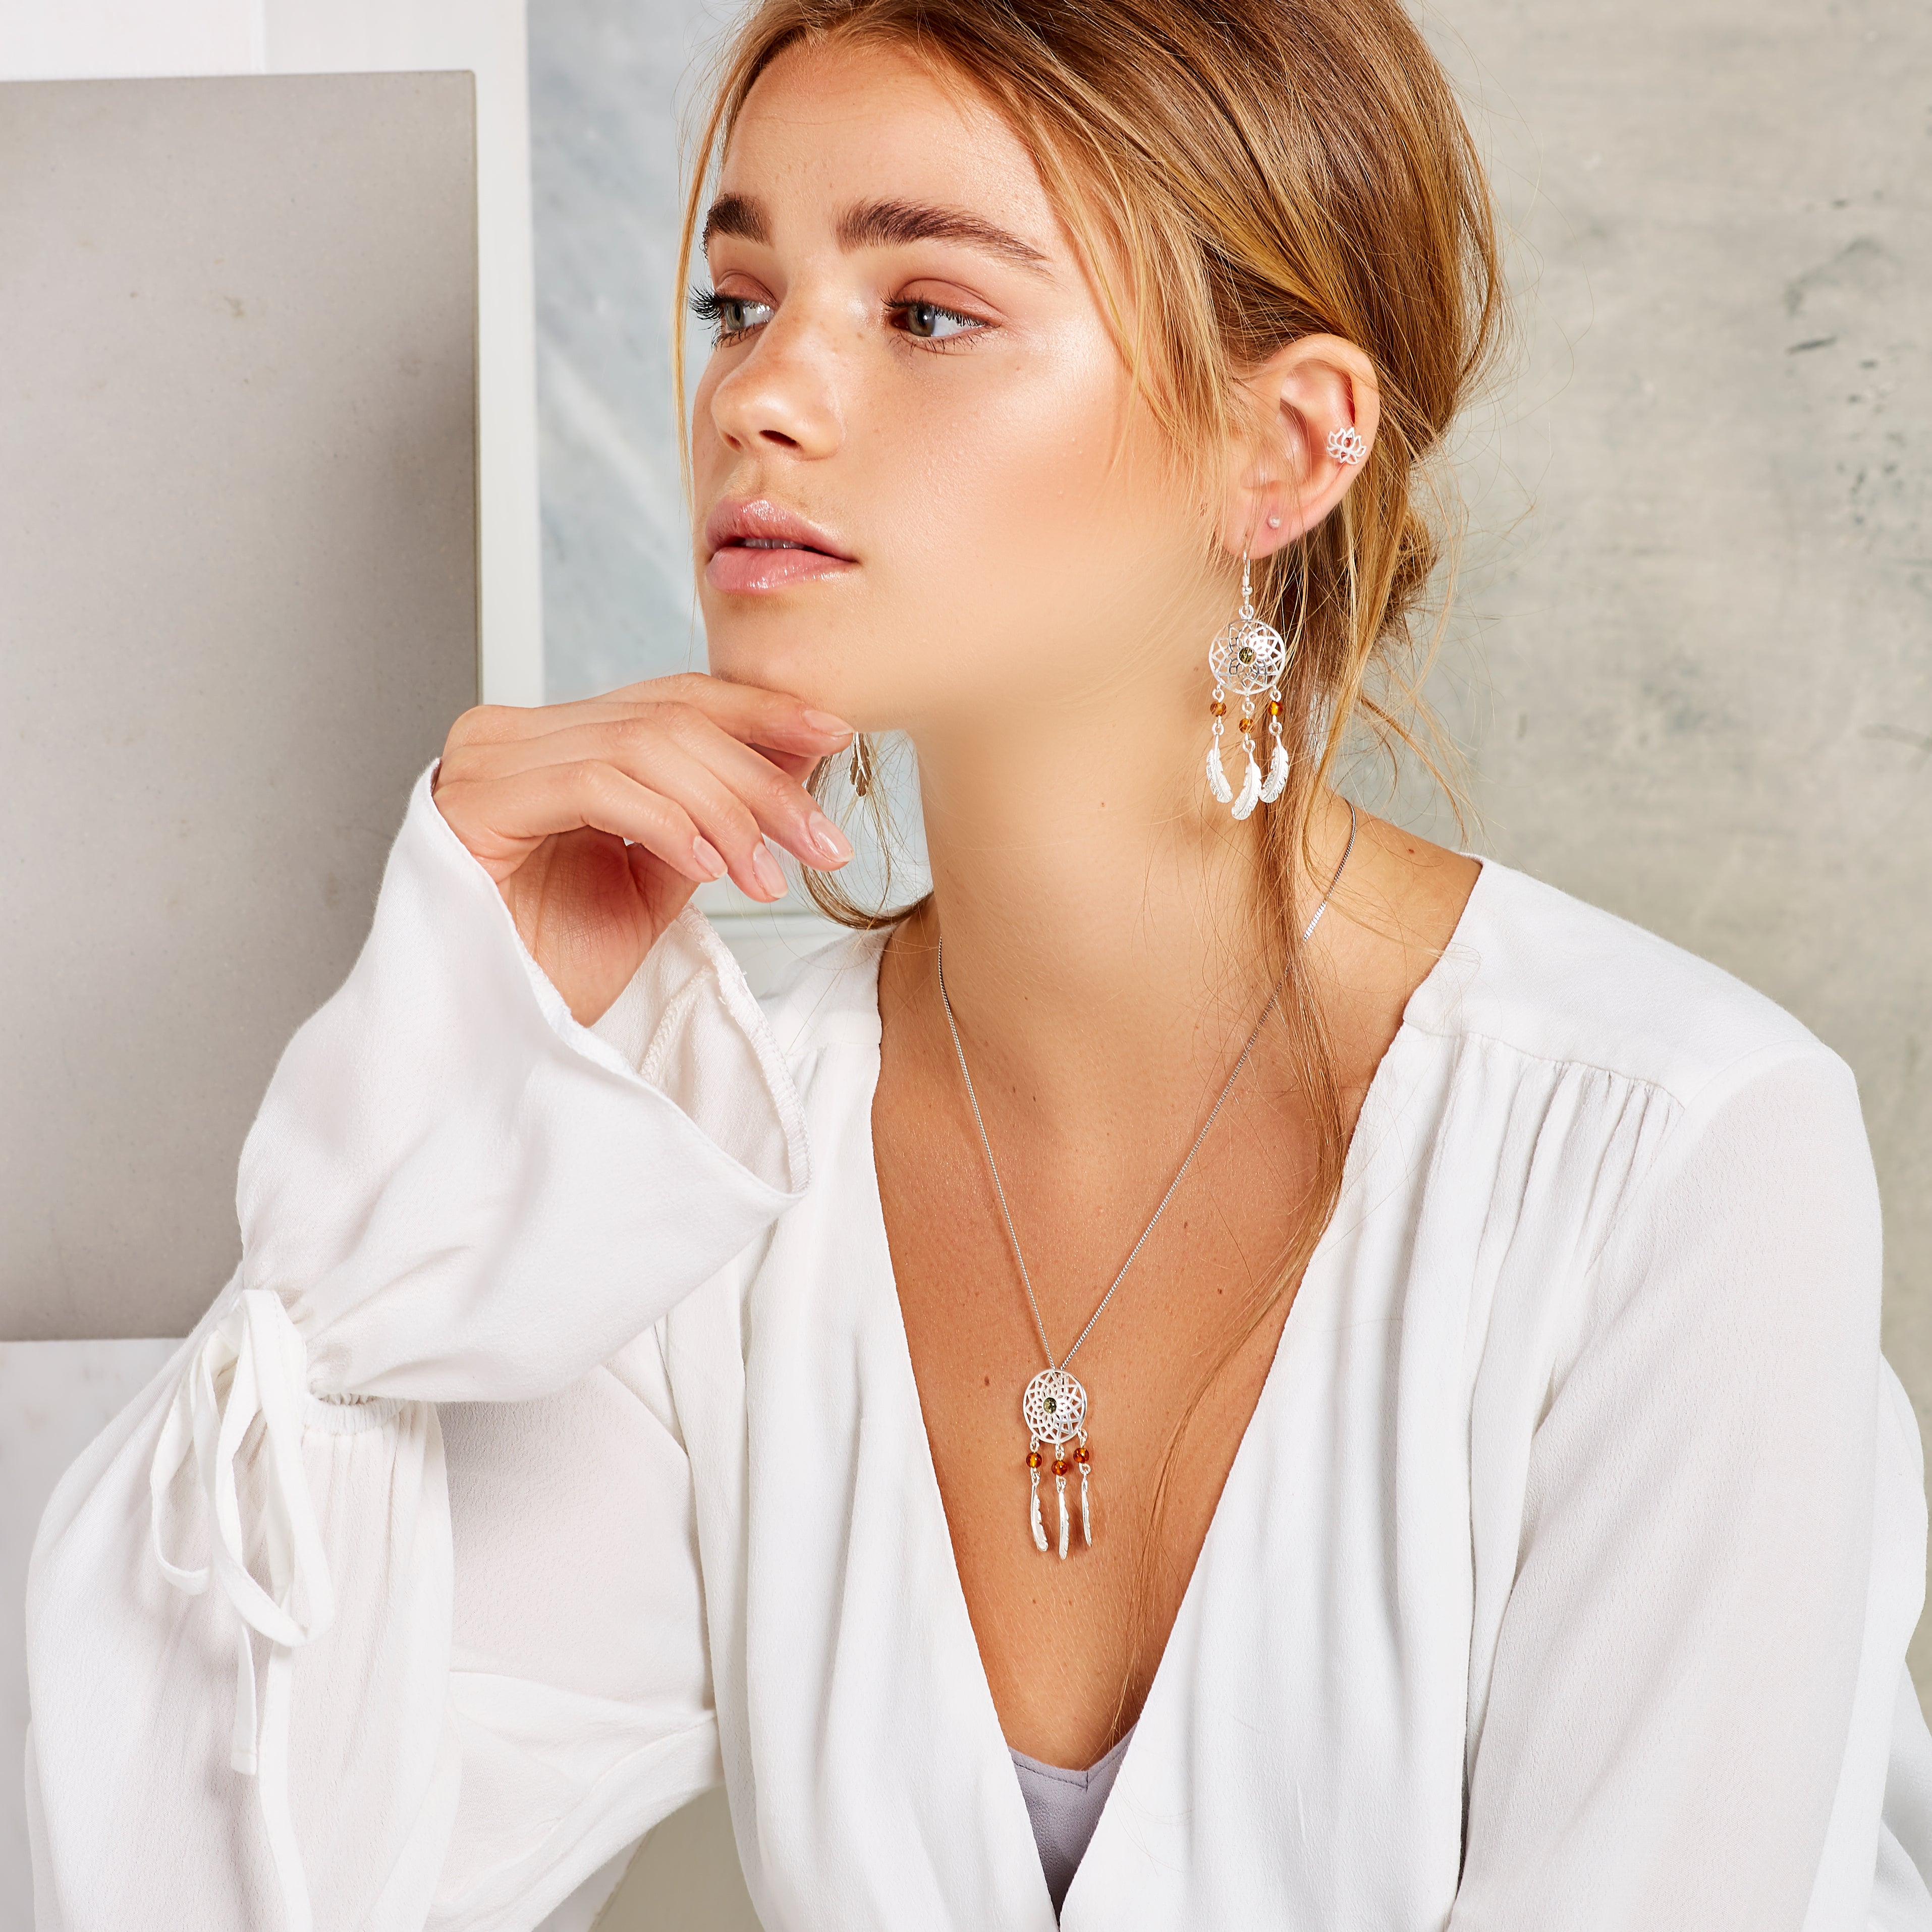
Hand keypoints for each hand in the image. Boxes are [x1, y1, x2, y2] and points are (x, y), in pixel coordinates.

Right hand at [431, 674, 855, 1025]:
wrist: (495, 1044)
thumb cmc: (558, 967)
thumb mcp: (662, 877)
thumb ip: (713, 811)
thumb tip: (796, 752)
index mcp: (554, 740)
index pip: (671, 698)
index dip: (758, 712)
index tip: (834, 738)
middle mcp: (512, 734)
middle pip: (666, 717)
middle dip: (761, 779)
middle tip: (823, 841)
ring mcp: (486, 761)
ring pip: (641, 745)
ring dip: (727, 810)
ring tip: (768, 877)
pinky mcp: (472, 803)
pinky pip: (594, 783)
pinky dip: (665, 820)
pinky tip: (707, 868)